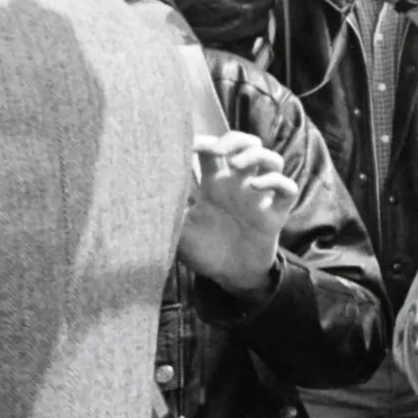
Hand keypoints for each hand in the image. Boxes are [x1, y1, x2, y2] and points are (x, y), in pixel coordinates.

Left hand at [177, 133, 298, 297]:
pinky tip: (257, 186)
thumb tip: (129, 195)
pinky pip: (287, 188)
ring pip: (271, 159)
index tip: (187, 145)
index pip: (212, 150)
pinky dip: (276, 181)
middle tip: (219, 149)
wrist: (229, 277)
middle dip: (235, 140)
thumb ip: (162, 210)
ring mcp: (259, 197)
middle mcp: (238, 185)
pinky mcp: (275, 212)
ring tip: (238, 166)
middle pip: (246, 144)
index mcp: (213, 184)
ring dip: (257, 155)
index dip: (202, 141)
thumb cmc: (202, 251)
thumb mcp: (175, 230)